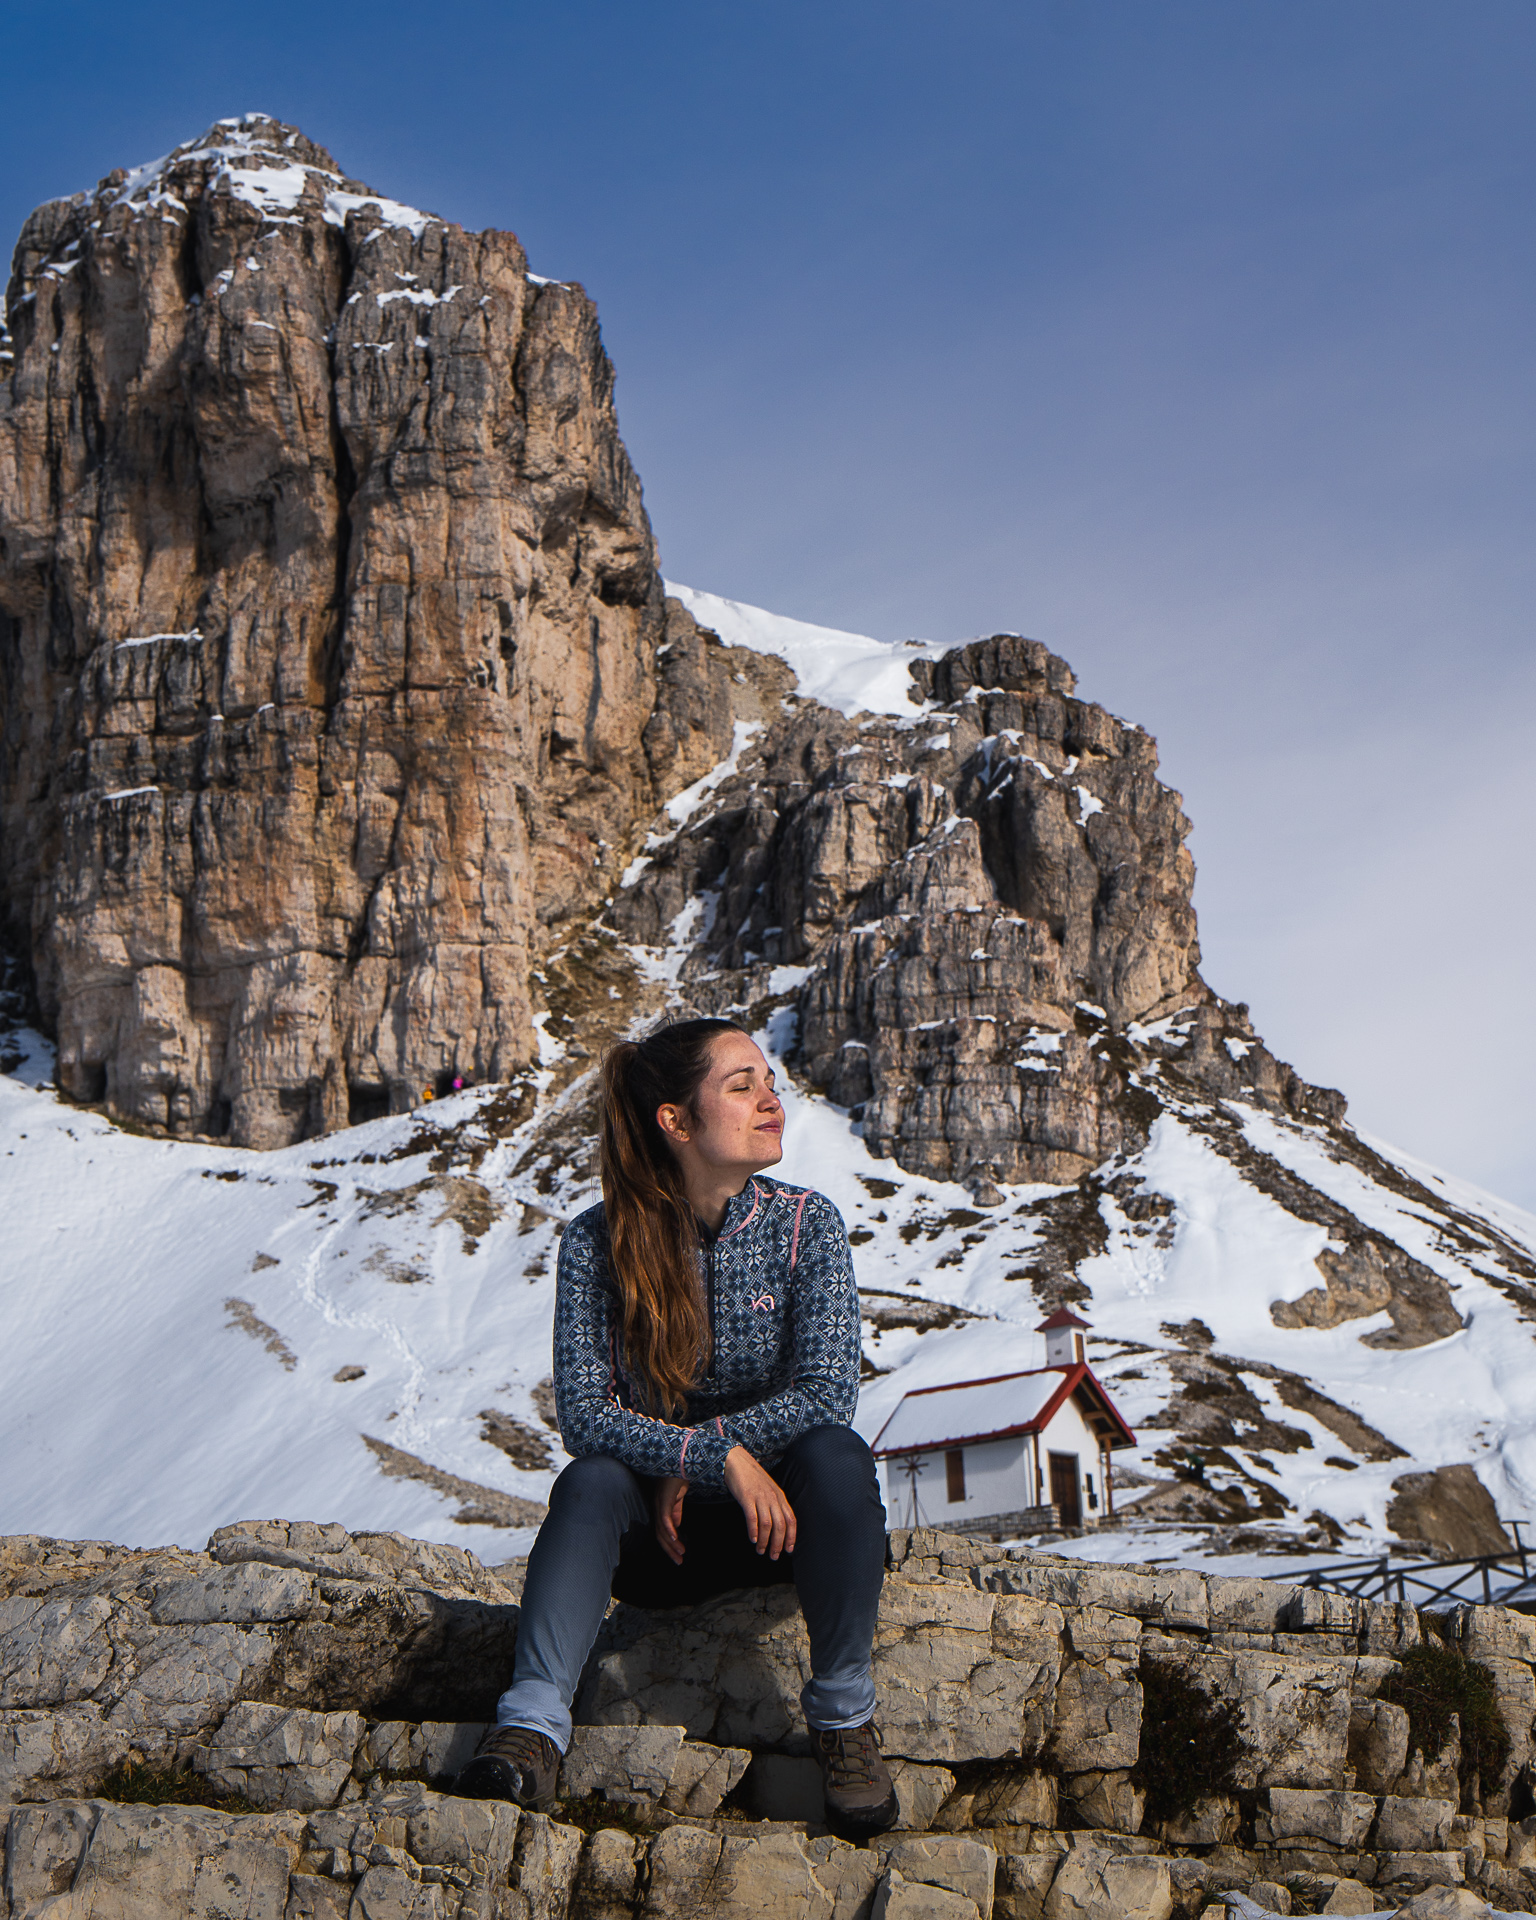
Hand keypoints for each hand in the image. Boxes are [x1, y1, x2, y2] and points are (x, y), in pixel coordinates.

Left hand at [654, 1475, 688, 1565]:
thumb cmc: (677, 1474)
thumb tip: (677, 1525)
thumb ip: (676, 1509)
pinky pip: (665, 1516)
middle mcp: (657, 1506)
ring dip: (671, 1543)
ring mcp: (659, 1502)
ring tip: (680, 1553)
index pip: (662, 1531)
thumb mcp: (678, 1495)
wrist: (679, 1458)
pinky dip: (670, 1528)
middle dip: (669, 1549)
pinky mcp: (664, 1498)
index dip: (669, 1545)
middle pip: (660, 1534)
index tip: (678, 1556)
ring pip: (662, 1529)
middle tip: (679, 1561)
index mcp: (660, 1507)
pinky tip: (676, 1537)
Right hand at [724, 1445, 796, 1559]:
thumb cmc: (752, 1478)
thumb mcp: (769, 1490)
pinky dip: (753, 1530)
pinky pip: (752, 1516)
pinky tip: (752, 1539)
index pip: (791, 1519)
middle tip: (773, 1556)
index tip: (788, 1550)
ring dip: (765, 1540)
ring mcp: (760, 1497)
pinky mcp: (747, 1496)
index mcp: (780, 1497)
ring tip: (760, 1550)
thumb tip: (778, 1525)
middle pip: (780, 1525)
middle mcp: (772, 1497)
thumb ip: (774, 1504)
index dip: (791, 1536)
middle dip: (778, 1543)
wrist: (737, 1461)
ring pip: (767, 1524)